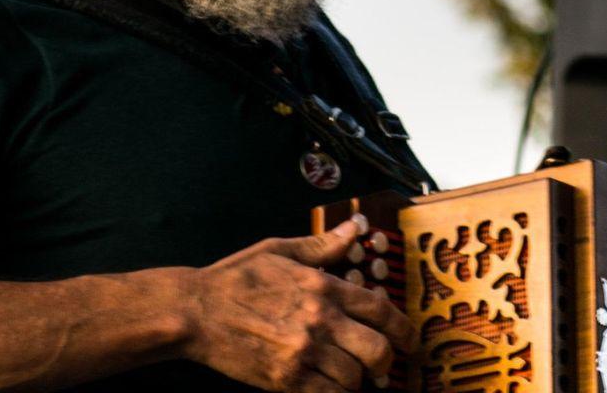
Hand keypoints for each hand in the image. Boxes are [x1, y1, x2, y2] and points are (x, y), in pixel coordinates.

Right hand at [178, 217, 416, 391]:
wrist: (195, 312)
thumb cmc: (235, 279)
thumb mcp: (280, 251)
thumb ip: (323, 245)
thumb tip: (354, 229)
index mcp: (322, 287)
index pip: (381, 310)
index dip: (404, 329)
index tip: (411, 341)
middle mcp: (320, 321)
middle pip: (377, 351)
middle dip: (386, 362)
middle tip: (383, 366)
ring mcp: (303, 352)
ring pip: (354, 378)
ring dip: (356, 380)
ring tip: (348, 376)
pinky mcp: (286, 379)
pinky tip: (330, 387)